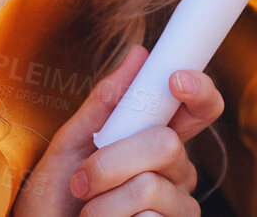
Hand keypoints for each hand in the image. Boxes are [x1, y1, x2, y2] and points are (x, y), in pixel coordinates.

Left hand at [14, 45, 223, 216]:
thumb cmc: (56, 194)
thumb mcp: (71, 142)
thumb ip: (106, 102)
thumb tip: (139, 55)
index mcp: (157, 139)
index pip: (199, 109)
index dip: (200, 90)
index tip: (175, 79)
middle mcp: (177, 172)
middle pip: (167, 145)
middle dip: (112, 161)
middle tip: (83, 181)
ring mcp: (178, 207)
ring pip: (150, 187)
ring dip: (104, 203)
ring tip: (90, 213)